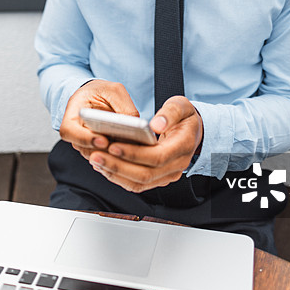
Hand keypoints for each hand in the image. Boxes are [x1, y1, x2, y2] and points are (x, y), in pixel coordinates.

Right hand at [59, 80, 138, 161]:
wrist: (98, 96)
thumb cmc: (102, 91)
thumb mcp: (114, 91)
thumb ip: (124, 107)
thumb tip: (135, 127)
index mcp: (73, 113)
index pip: (69, 131)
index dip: (84, 139)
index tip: (103, 140)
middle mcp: (76, 132)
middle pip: (85, 149)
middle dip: (104, 151)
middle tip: (123, 150)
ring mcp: (85, 144)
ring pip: (97, 157)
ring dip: (113, 157)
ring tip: (130, 152)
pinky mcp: (97, 150)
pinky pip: (106, 158)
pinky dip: (117, 158)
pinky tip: (131, 154)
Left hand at [88, 96, 202, 192]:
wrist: (193, 130)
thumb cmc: (184, 117)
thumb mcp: (181, 105)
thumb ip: (170, 113)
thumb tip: (156, 126)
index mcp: (184, 146)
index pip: (157, 156)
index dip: (134, 153)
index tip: (113, 146)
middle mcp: (177, 165)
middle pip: (145, 174)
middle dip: (118, 166)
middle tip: (96, 156)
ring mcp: (168, 175)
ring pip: (139, 183)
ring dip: (115, 174)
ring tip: (96, 160)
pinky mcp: (159, 178)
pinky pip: (137, 184)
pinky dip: (119, 177)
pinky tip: (105, 166)